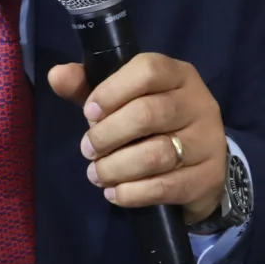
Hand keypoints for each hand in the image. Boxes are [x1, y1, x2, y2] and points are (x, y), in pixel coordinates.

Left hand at [49, 53, 226, 223]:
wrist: (200, 165)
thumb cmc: (153, 124)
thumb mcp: (123, 100)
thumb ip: (88, 87)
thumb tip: (56, 75)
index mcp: (177, 74)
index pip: (147, 70)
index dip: (112, 91)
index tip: (89, 113)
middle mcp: (198, 103)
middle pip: (148, 114)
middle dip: (107, 135)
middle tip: (87, 150)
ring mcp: (208, 141)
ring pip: (156, 154)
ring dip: (116, 167)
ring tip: (97, 174)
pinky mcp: (208, 177)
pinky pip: (166, 187)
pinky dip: (133, 193)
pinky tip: (115, 193)